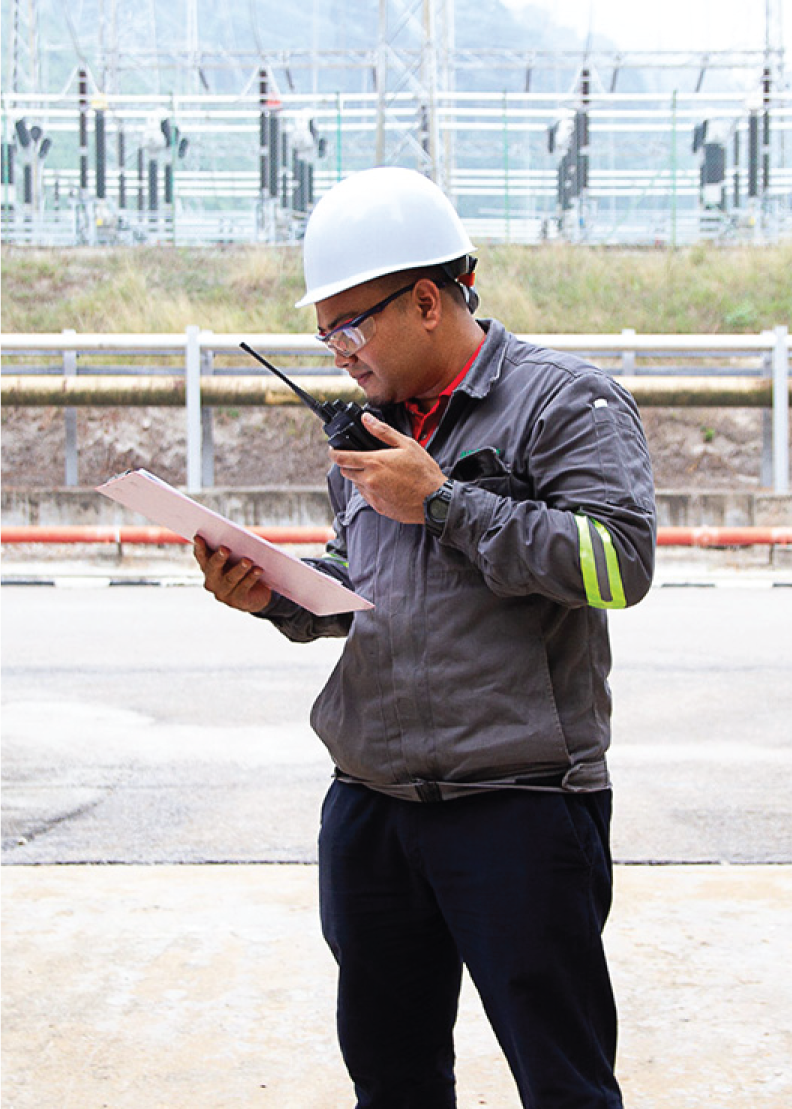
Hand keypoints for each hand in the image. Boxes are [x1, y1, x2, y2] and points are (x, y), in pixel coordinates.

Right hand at [193, 535, 272, 612]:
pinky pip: (243, 588)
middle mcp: (212, 581)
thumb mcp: (236, 559)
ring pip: (230, 579)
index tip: (199, 537)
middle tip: (224, 548)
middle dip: (218, 558)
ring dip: (239, 569)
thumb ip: (232, 550)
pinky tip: (258, 570)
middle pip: (212, 568)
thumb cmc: (244, 570)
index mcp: (208, 568)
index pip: (201, 556)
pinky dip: (251, 578)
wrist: (256, 595)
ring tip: (247, 560)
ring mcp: (223, 593)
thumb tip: (238, 538)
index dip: (199, 548)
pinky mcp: (236, 601)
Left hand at [329, 413, 445, 523]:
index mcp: (373, 463)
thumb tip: (366, 418)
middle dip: (347, 464)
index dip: (334, 453)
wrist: (435, 500)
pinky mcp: (378, 507)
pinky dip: (370, 489)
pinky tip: (386, 485)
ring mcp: (372, 495)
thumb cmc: (423, 471)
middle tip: (359, 459)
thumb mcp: (406, 444)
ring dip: (360, 477)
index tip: (333, 450)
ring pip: (356, 484)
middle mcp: (369, 480)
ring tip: (379, 472)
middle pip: (345, 472)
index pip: (341, 458)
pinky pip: (367, 496)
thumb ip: (383, 431)